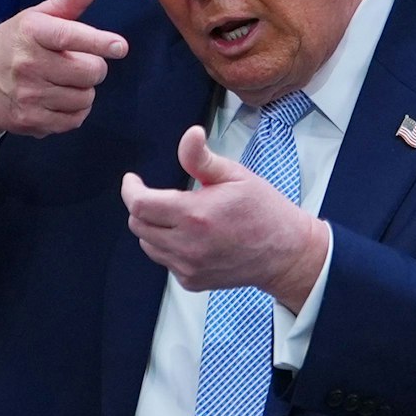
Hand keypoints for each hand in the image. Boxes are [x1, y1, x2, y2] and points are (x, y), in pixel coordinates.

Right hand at [0, 0, 129, 138]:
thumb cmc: (14, 45)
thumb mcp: (36, 17)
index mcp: (31, 31)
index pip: (69, 36)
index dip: (99, 42)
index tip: (120, 47)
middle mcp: (28, 63)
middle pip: (91, 71)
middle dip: (92, 66)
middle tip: (74, 62)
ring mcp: (29, 95)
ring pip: (86, 97)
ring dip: (83, 89)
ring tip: (62, 81)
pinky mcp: (32, 121)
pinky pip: (75, 119)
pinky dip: (75, 111)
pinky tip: (58, 99)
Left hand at [120, 126, 328, 310]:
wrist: (285, 253)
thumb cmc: (263, 210)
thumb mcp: (235, 175)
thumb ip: (202, 158)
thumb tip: (190, 134)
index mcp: (195, 215)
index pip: (140, 205)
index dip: (130, 190)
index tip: (133, 180)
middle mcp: (188, 246)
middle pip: (138, 225)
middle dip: (141, 206)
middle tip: (159, 195)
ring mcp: (188, 267)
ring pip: (148, 244)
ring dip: (153, 227)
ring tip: (179, 216)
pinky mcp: (192, 281)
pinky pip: (165, 260)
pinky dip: (168, 246)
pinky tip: (191, 236)